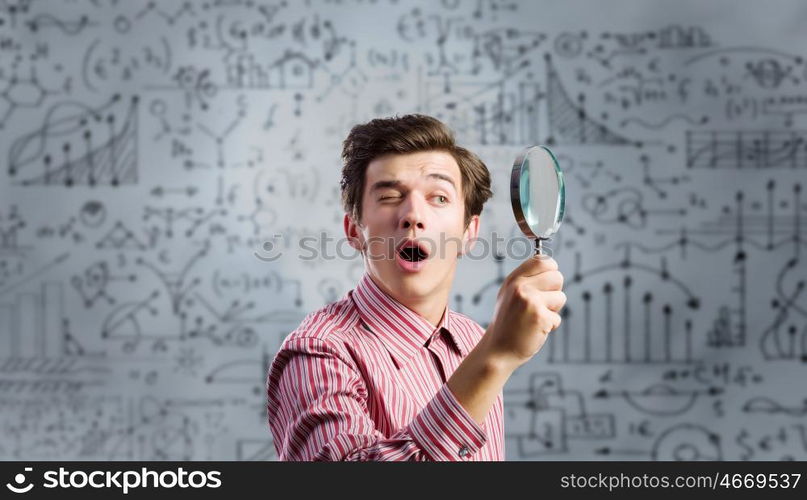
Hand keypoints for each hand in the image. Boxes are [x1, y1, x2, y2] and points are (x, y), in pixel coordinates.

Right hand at [482, 255, 565, 369]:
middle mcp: (521, 287)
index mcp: (513, 279)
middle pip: (557, 276)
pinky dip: (550, 326)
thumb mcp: (509, 294)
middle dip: (554, 291)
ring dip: (553, 310)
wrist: (498, 349)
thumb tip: (552, 267)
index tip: (547, 283)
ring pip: (561, 297)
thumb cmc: (507, 323)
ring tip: (535, 318)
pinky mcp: (540, 317)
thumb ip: (527, 280)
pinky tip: (535, 329)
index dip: (551, 271)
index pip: (543, 260)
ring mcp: (530, 301)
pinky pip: (558, 318)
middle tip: (541, 304)